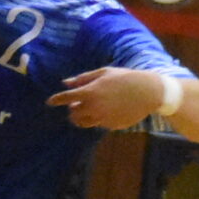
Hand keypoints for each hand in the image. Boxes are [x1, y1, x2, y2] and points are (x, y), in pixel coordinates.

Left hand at [49, 67, 169, 130]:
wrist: (149, 92)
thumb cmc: (125, 78)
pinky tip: (109, 110)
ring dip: (82, 117)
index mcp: (90, 92)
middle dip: (72, 110)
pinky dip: (99, 118)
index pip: (66, 98)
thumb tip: (66, 83)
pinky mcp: (111, 125)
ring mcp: (102, 118)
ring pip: (84, 122)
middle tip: (77, 104)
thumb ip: (84, 78)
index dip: (56, 100)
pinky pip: (99, 124)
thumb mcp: (104, 73)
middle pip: (73, 114)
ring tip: (89, 109)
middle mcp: (94, 107)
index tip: (49, 102)